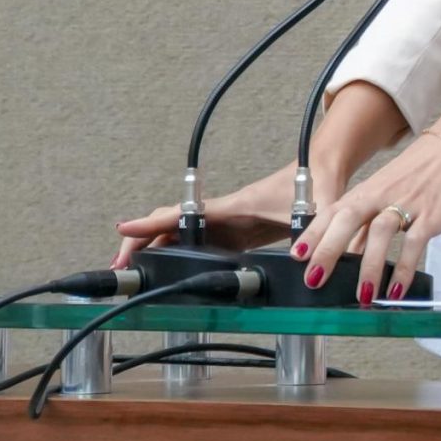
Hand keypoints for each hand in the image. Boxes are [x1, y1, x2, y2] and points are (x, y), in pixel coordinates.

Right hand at [114, 160, 331, 267]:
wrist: (321, 171)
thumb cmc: (316, 185)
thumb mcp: (316, 210)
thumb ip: (313, 235)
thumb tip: (307, 262)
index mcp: (235, 206)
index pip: (186, 213)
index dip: (152, 222)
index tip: (123, 229)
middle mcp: (225, 213)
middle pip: (172, 224)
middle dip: (142, 240)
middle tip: (119, 263)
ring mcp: (227, 223)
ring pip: (180, 233)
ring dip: (154, 247)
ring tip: (131, 269)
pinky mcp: (235, 234)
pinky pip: (197, 243)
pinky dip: (175, 252)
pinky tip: (165, 268)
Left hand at [293, 131, 440, 303]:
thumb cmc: (419, 173)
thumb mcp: (386, 195)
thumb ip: (366, 227)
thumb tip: (347, 256)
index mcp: (366, 192)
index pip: (332, 212)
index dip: (313, 233)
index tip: (296, 256)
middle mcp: (381, 196)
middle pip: (348, 219)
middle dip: (328, 250)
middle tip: (314, 279)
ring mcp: (406, 204)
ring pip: (380, 232)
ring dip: (369, 266)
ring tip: (362, 296)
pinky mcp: (431, 214)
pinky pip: (414, 242)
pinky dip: (403, 268)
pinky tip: (396, 290)